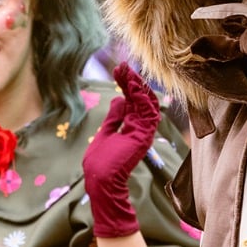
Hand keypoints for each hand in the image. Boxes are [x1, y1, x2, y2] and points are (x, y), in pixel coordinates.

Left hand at [83, 62, 160, 238]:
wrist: (100, 180)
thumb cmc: (99, 161)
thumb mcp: (105, 132)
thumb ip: (114, 117)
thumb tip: (119, 99)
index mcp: (130, 127)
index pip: (131, 100)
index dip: (126, 84)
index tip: (119, 69)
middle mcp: (139, 128)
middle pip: (140, 99)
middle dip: (132, 81)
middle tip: (123, 66)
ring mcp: (143, 132)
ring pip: (146, 103)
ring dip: (137, 86)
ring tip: (128, 71)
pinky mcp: (143, 136)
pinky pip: (147, 112)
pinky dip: (141, 98)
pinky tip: (132, 85)